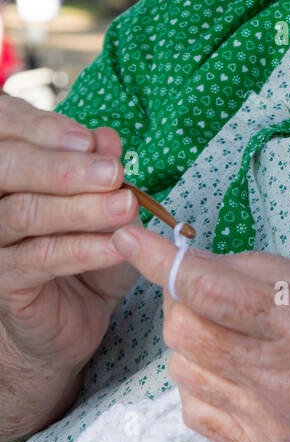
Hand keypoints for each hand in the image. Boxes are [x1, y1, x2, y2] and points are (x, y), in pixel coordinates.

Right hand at [0, 95, 139, 373]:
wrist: (73, 313)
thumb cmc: (87, 242)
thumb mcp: (104, 201)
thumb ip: (101, 167)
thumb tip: (106, 138)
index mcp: (9, 162)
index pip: (9, 129)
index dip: (46, 130)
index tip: (90, 140)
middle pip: (9, 166)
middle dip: (64, 167)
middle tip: (113, 172)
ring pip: (24, 212)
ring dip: (80, 208)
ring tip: (126, 207)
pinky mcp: (4, 280)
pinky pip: (40, 257)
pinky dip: (83, 248)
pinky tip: (117, 245)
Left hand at [111, 223, 289, 441]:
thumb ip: (272, 270)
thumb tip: (209, 259)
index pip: (209, 289)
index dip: (160, 257)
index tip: (129, 232)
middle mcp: (286, 380)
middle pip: (185, 329)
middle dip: (180, 291)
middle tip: (208, 275)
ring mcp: (275, 421)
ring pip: (184, 367)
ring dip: (190, 333)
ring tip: (229, 318)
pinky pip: (196, 408)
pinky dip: (199, 375)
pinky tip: (233, 358)